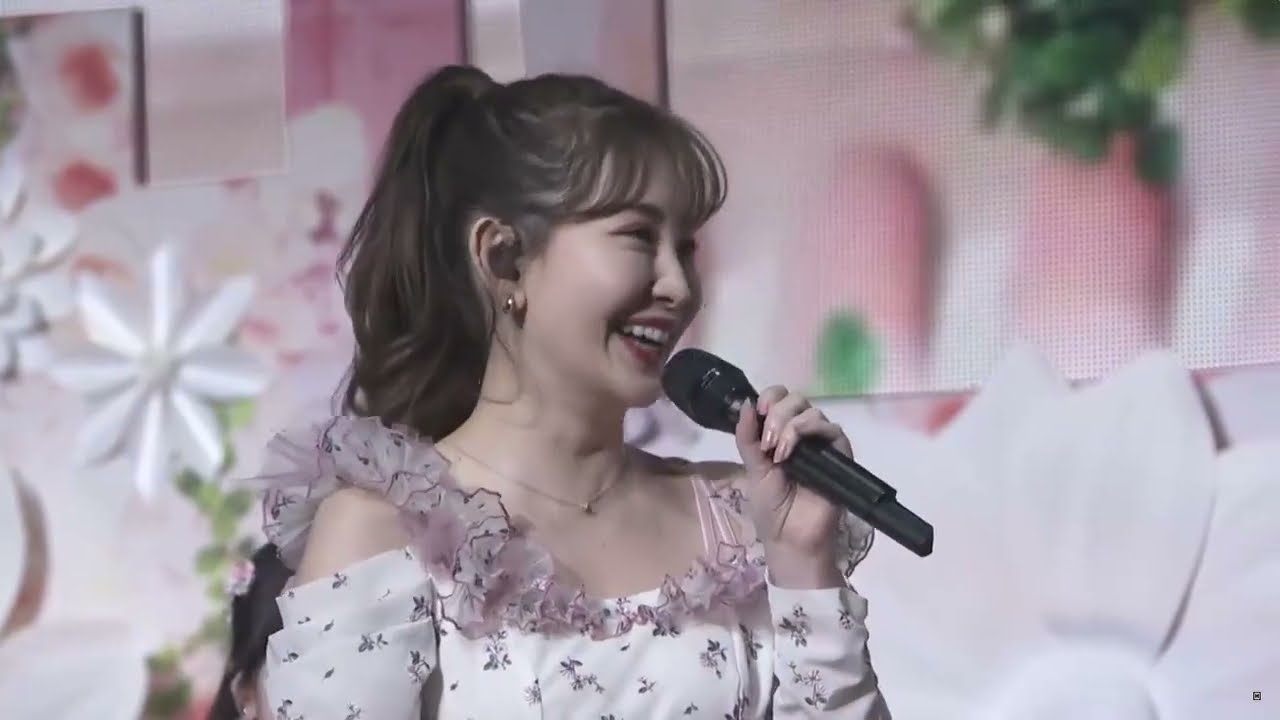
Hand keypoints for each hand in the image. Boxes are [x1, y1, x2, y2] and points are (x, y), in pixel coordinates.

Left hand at [734, 386, 850, 571]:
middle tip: (766, 440)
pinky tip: (790, 453)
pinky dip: (806, 432)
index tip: (758, 410)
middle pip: (796, 399)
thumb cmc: (772, 508)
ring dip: (789, 425)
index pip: (780, 398)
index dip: (769, 396)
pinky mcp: (840, 454)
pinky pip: (832, 429)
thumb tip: (745, 402)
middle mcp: (804, 434)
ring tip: (776, 453)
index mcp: (782, 433)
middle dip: (776, 412)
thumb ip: (748, 437)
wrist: (790, 538)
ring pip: (812, 411)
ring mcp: (823, 443)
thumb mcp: (752, 469)